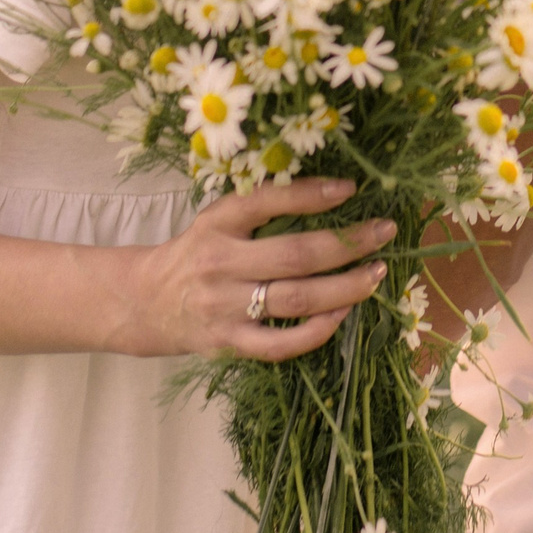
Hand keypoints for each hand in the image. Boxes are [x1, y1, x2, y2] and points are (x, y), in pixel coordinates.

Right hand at [117, 177, 393, 360]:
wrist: (148, 302)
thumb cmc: (198, 253)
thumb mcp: (218, 219)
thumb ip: (260, 208)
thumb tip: (330, 192)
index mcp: (217, 223)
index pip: (267, 202)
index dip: (311, 194)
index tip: (351, 189)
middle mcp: (221, 262)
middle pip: (295, 254)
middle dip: (348, 242)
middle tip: (384, 232)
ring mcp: (226, 307)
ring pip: (297, 299)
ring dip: (345, 287)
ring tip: (376, 273)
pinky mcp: (231, 343)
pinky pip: (283, 343)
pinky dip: (319, 329)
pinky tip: (344, 313)